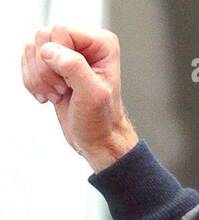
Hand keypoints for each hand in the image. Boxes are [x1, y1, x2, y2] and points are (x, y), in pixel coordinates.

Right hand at [19, 25, 137, 170]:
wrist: (96, 138)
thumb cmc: (100, 121)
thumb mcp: (93, 95)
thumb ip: (74, 67)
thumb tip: (51, 51)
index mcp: (101, 44)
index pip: (60, 31)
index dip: (58, 58)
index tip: (70, 84)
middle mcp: (84, 43)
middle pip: (42, 38)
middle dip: (46, 70)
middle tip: (63, 90)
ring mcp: (66, 52)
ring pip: (31, 49)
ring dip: (38, 78)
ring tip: (59, 94)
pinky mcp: (52, 63)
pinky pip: (26, 60)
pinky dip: (32, 81)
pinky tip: (49, 95)